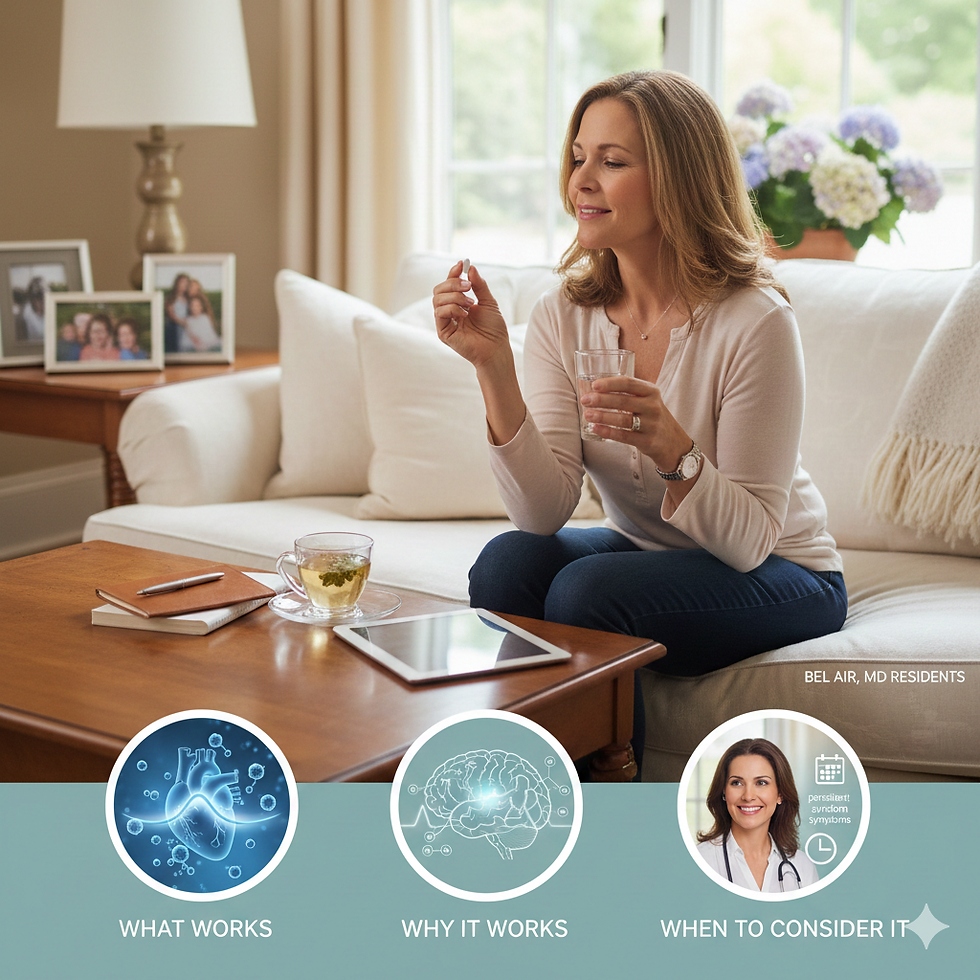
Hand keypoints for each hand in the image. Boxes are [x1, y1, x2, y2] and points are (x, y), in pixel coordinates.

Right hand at [432, 261, 509, 368]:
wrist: (496, 348)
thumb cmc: (494, 329)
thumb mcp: (489, 302)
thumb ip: (479, 285)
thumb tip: (471, 267)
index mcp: (458, 304)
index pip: (448, 285)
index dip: (453, 273)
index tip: (462, 264)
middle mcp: (449, 312)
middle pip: (438, 290)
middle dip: (452, 283)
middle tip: (468, 286)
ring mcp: (445, 322)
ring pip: (437, 299)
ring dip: (455, 297)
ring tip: (471, 304)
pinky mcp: (443, 332)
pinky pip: (440, 313)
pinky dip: (452, 308)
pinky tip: (465, 314)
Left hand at [580, 376, 695, 476]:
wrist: (673, 442)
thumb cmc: (652, 417)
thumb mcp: (647, 400)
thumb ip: (628, 393)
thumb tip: (595, 390)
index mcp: (651, 392)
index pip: (629, 383)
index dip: (610, 383)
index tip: (594, 385)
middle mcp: (653, 406)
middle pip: (624, 401)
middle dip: (602, 400)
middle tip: (585, 400)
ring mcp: (651, 425)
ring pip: (623, 419)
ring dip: (603, 416)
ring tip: (587, 414)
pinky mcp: (647, 441)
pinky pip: (624, 436)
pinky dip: (607, 432)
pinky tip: (595, 428)